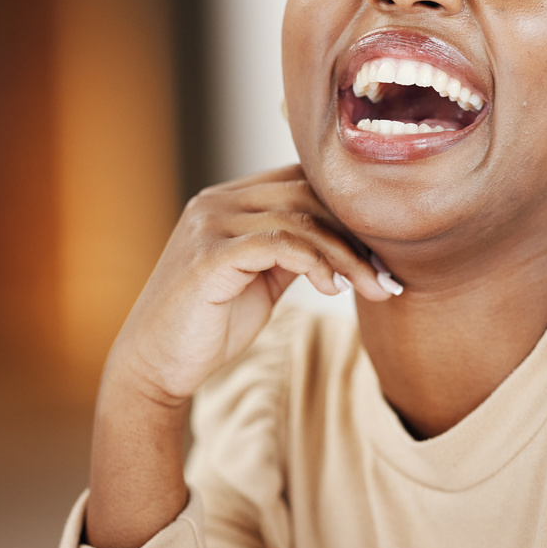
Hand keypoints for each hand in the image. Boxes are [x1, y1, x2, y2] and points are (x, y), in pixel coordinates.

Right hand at [84, 164, 393, 547]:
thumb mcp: (263, 280)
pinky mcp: (208, 255)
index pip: (306, 182)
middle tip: (390, 276)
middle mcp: (219, 201)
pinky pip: (278, 243)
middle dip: (359, 235)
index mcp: (233, 199)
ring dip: (347, 255)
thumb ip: (295, 252)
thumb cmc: (211, 325)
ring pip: (301, 219)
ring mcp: (210, 224)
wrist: (156, 365)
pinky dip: (315, 263)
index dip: (353, 213)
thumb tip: (349, 242)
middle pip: (310, 194)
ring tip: (372, 288)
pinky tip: (334, 289)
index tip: (387, 255)